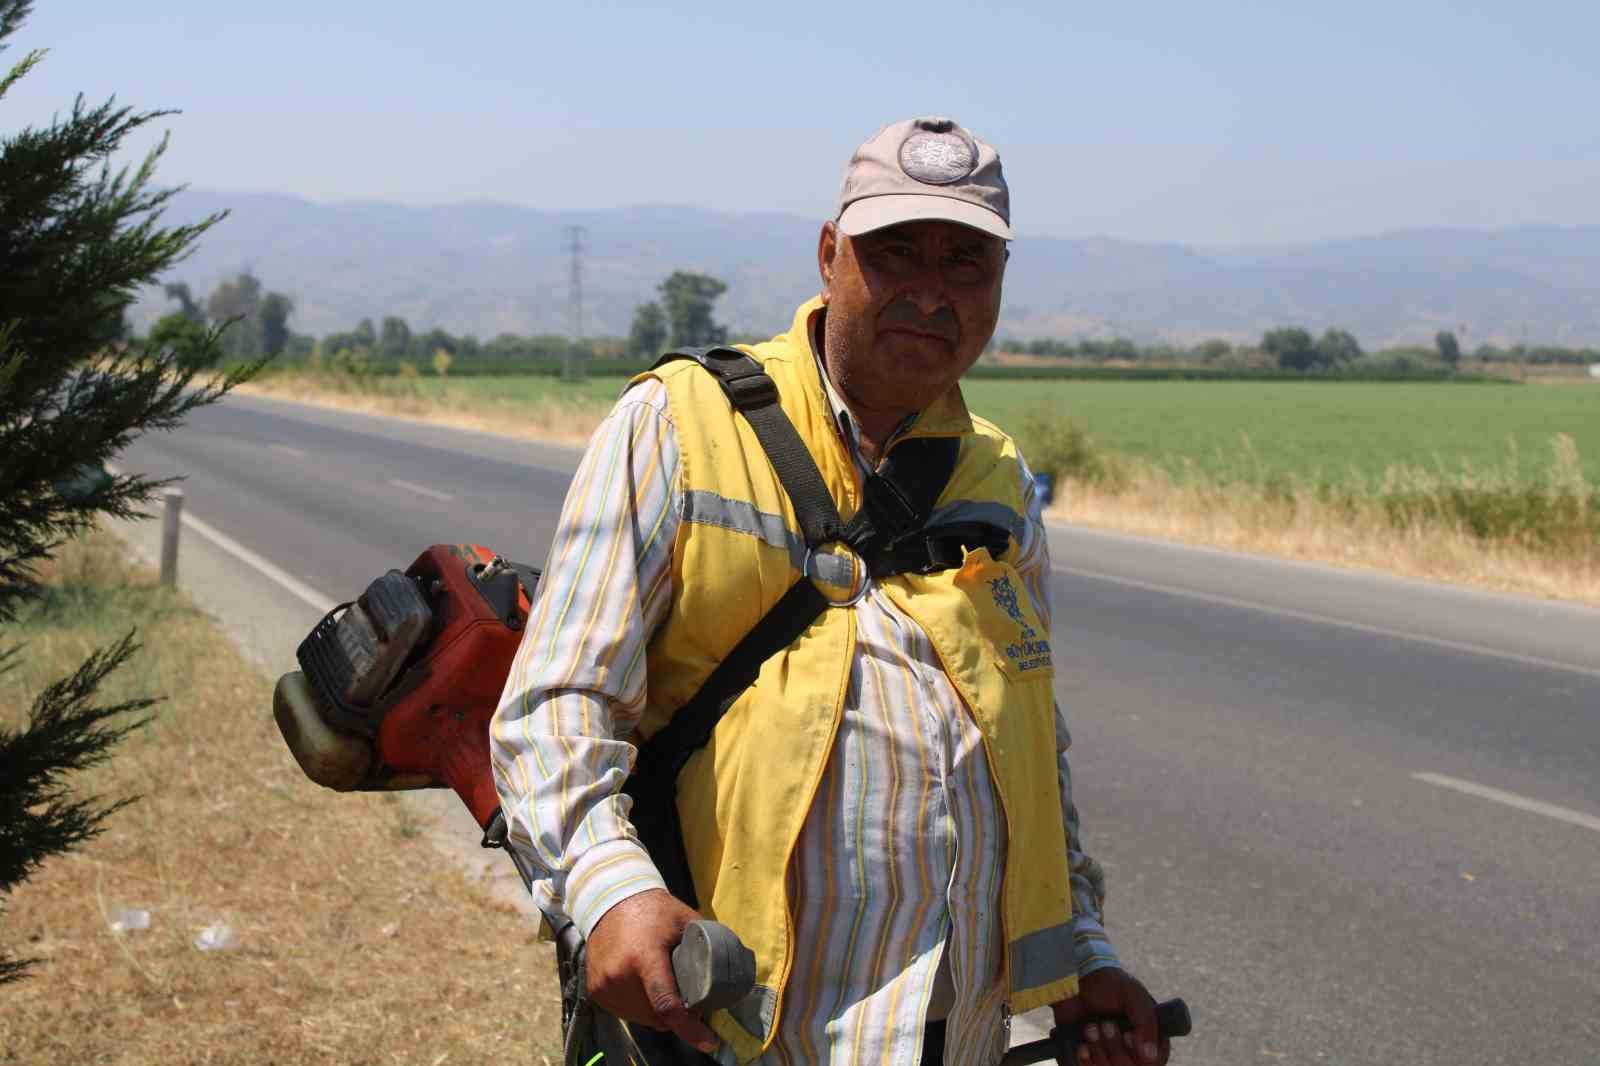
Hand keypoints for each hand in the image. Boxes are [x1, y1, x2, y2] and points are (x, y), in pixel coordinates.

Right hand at [584, 888, 718, 1053]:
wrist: (610, 901)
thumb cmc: (654, 910)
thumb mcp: (686, 920)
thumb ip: (708, 945)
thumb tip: (736, 968)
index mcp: (645, 956)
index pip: (666, 1002)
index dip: (689, 1028)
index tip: (709, 1041)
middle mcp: (620, 974)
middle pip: (657, 1015)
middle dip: (677, 1015)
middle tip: (689, 998)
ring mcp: (605, 985)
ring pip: (642, 1019)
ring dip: (658, 1014)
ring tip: (666, 990)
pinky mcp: (596, 991)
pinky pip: (626, 1013)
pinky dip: (640, 1009)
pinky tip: (646, 990)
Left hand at [1051, 968, 1169, 1065]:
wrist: (1078, 978)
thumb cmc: (1110, 985)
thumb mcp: (1133, 996)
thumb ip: (1146, 1023)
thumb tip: (1150, 1055)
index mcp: (1148, 1034)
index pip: (1156, 1060)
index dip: (1143, 1055)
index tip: (1127, 1035)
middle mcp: (1131, 1048)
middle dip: (1115, 1048)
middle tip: (1106, 1024)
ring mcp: (1110, 1053)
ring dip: (1099, 1050)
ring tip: (1090, 1028)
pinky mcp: (1090, 1055)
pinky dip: (1086, 1060)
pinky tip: (1081, 1046)